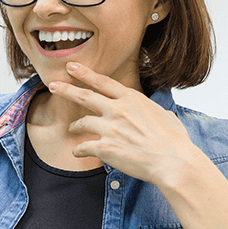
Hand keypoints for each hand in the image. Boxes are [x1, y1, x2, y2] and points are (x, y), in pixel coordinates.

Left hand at [48, 61, 211, 186]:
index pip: (103, 82)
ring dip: (75, 126)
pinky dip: (79, 150)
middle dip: (66, 89)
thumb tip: (160, 114)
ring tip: (72, 128)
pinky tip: (77, 152)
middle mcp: (118, 110)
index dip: (85, 73)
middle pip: (85, 95)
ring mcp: (110, 128)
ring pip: (82, 122)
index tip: (71, 66)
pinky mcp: (105, 148)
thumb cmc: (174, 142)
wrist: (173, 161)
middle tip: (53, 85)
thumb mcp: (167, 116)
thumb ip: (156, 112)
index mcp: (132, 99)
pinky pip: (84, 147)